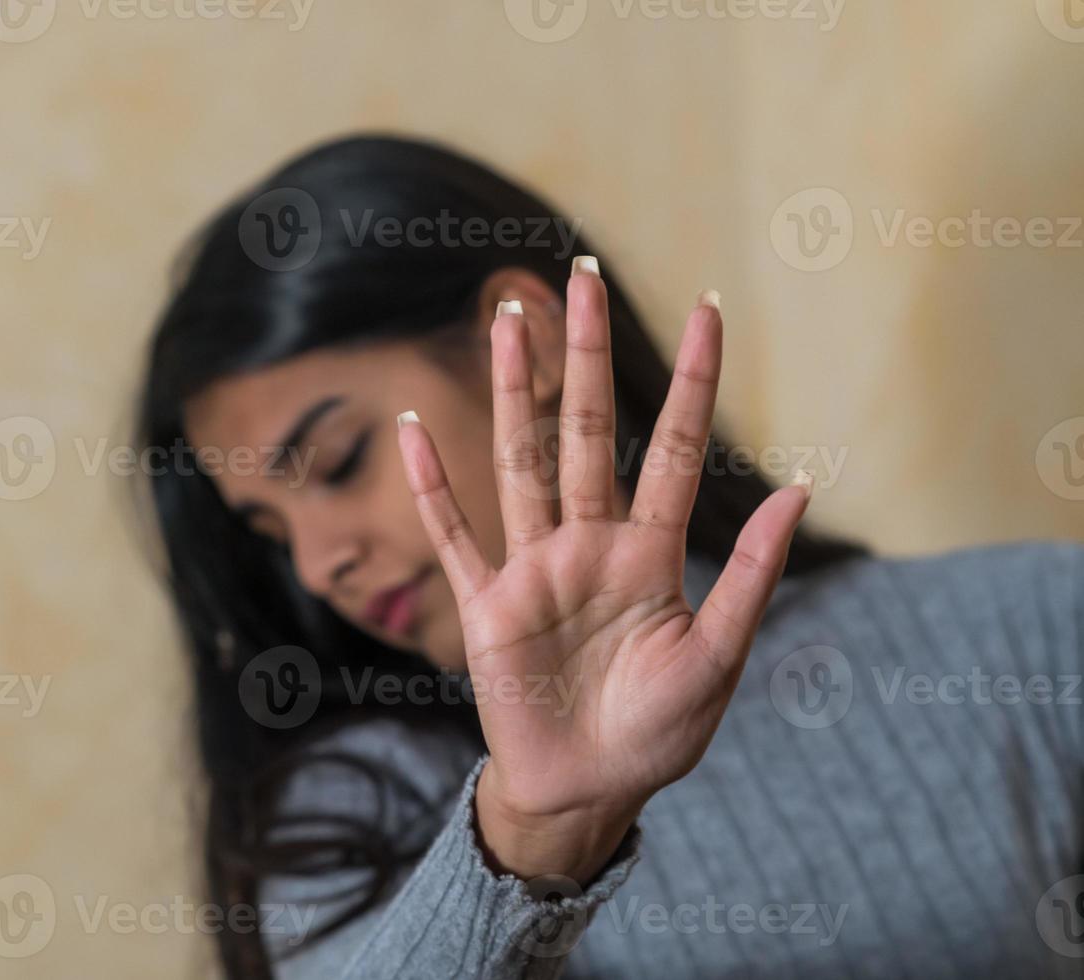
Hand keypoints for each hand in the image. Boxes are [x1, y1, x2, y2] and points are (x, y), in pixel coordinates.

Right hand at [395, 268, 811, 882]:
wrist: (588, 790)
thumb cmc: (659, 732)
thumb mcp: (718, 658)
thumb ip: (752, 574)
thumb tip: (799, 487)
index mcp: (651, 555)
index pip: (674, 448)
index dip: (693, 382)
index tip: (709, 311)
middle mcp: (589, 544)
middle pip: (584, 431)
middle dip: (583, 356)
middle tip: (579, 278)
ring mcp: (533, 569)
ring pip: (519, 462)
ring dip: (510, 393)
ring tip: (506, 322)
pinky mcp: (486, 606)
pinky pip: (455, 535)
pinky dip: (434, 488)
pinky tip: (413, 433)